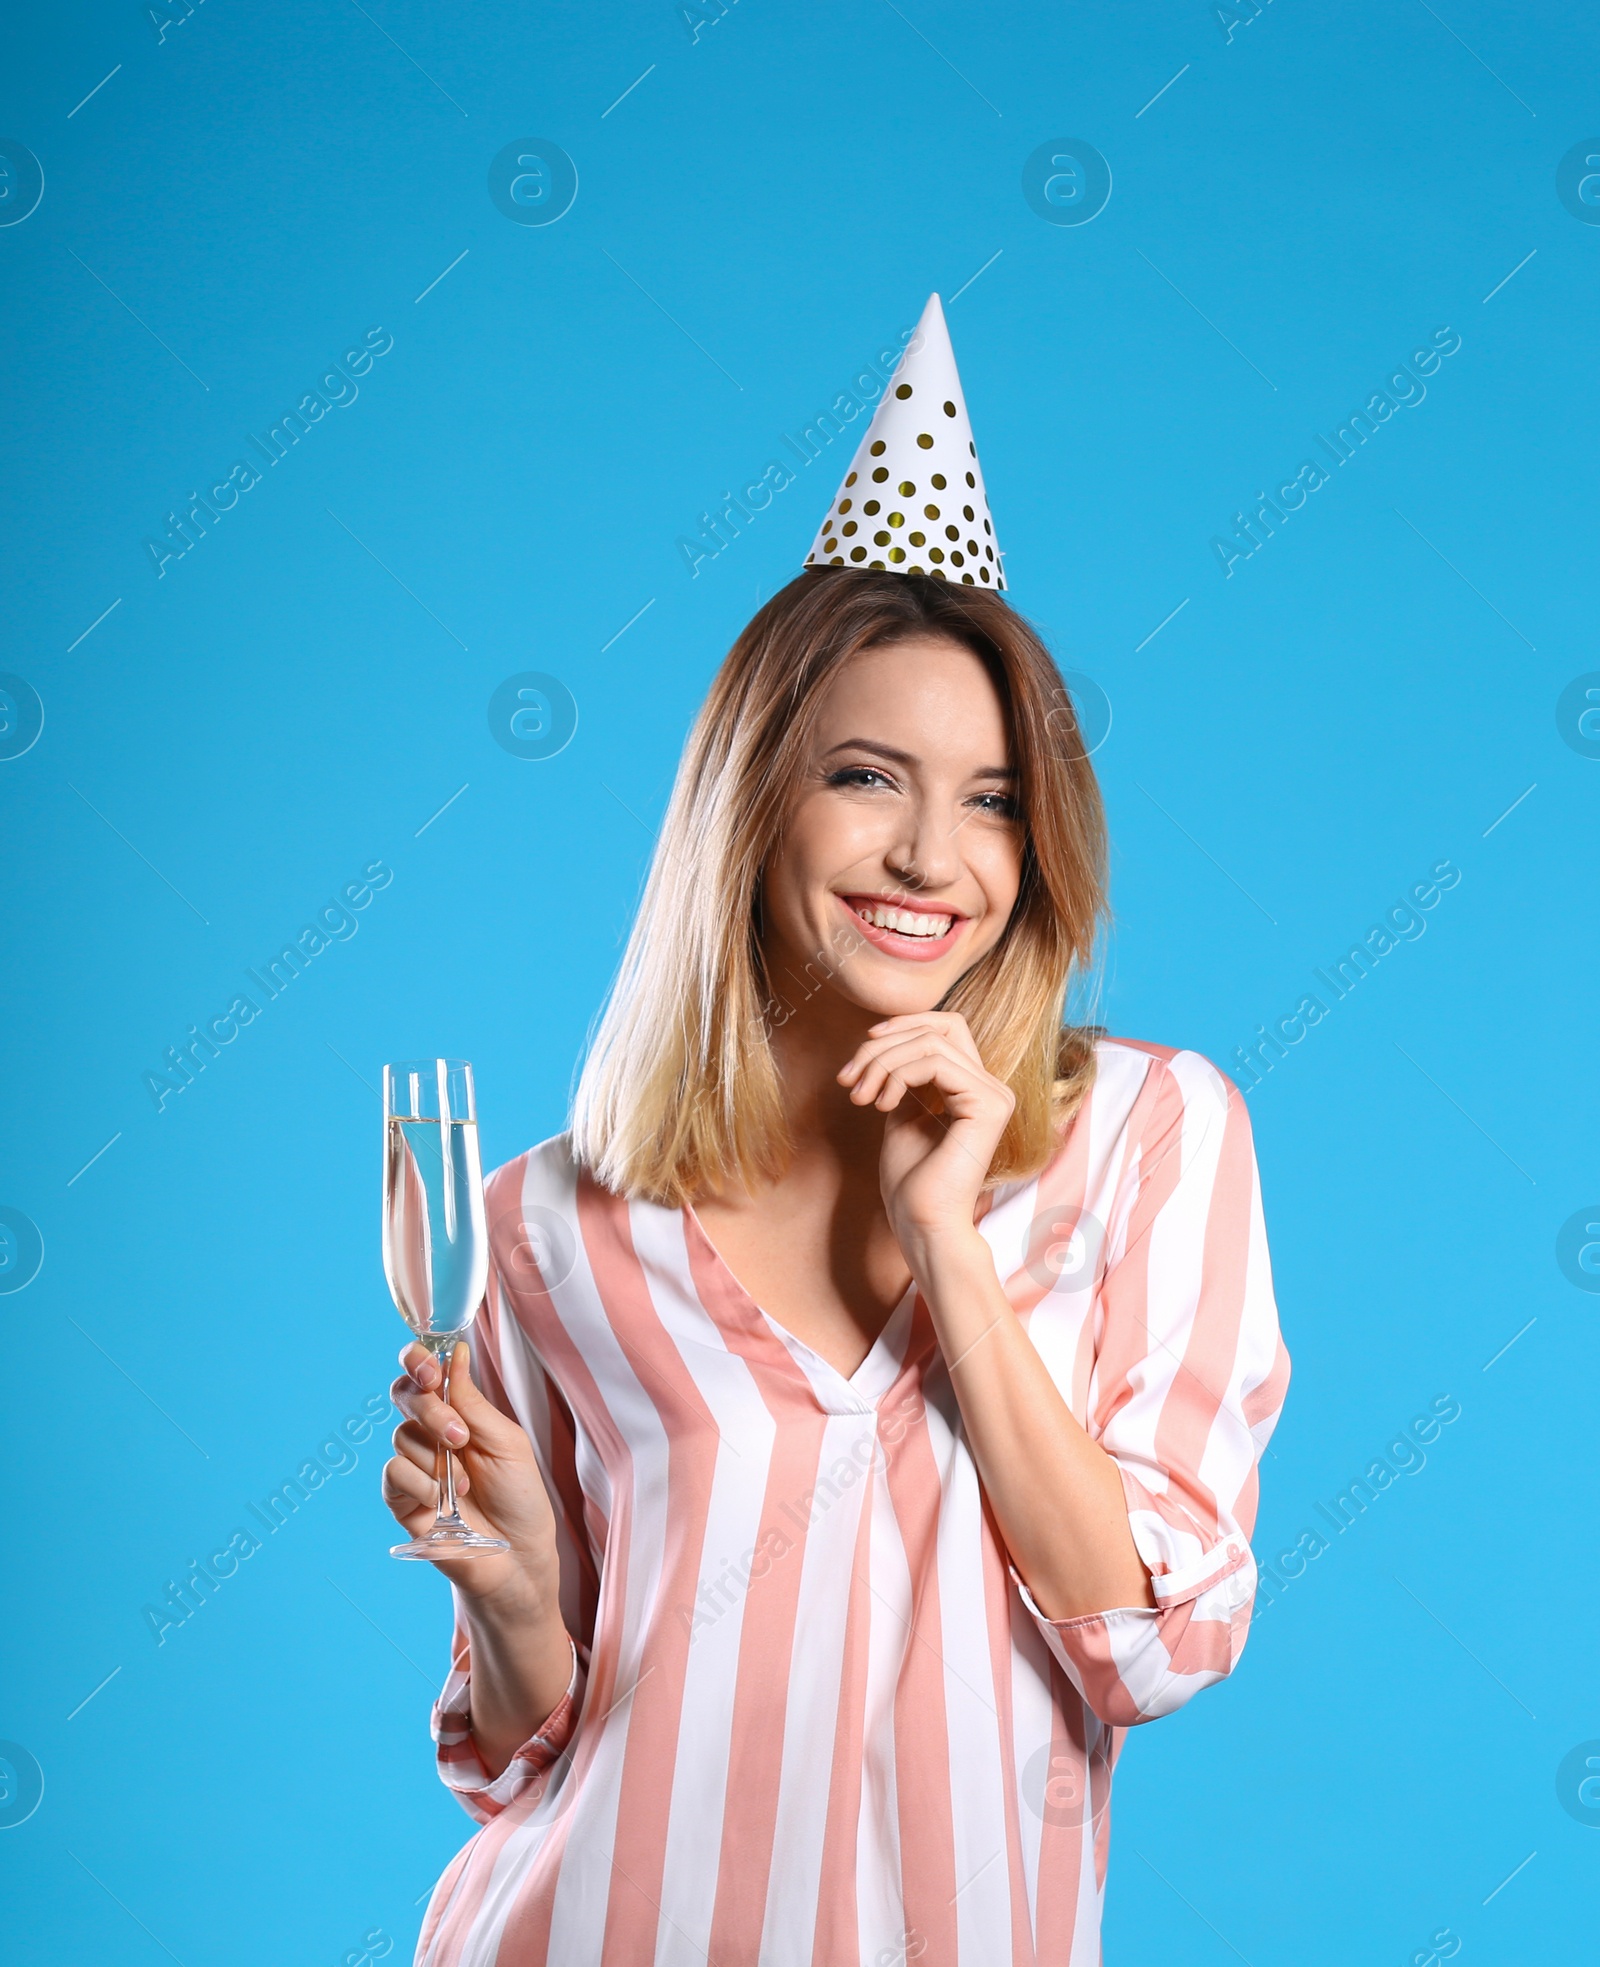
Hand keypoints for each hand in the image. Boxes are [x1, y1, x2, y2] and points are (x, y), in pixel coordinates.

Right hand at [384, 1341, 561, 1606]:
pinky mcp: (403, 1501)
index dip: (417, 1361)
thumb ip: (473, 1401)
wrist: (518, 1557)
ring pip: (402, 1436)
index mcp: (458, 1414)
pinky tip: (444, 1500)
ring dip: (436, 1457)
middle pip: (406, 1397)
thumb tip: (456, 1352)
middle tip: (458, 1434)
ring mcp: (415, 1467)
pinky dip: (420, 1483)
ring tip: (466, 1483)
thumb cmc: (519, 1498)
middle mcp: (431, 1435)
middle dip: (430, 1408)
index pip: (425, 1375)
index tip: (428, 1366)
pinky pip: (393, 1473)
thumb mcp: (505, 1441)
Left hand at [837, 1011, 1014, 1263]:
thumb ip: (904, 1078)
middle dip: (882, 1045)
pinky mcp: (988, 1105)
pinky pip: (934, 1063)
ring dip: (882, 1063)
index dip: (903, 1025)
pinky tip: (882, 1105)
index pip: (946, 1027)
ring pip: (930, 1042)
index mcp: (974, 1088)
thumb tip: (886, 1041)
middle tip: (848, 1078)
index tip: (863, 1047)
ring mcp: (994, 1095)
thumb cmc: (910, 1181)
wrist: (922, 1224)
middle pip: (936, 1028)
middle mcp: (992, 1087)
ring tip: (859, 1096)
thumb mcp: (902, 1115)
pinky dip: (897, 1076)